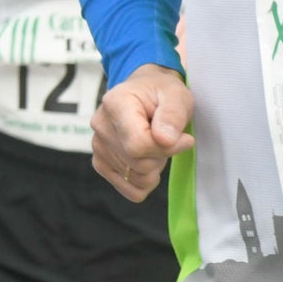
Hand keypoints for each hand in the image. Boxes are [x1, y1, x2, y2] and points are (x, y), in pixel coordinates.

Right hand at [91, 64, 193, 200]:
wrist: (145, 93)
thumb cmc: (160, 92)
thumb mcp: (176, 95)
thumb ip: (172, 115)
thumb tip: (164, 140)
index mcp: (115, 104)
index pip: (138, 145)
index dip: (167, 149)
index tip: (185, 139)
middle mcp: (100, 125)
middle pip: (138, 163)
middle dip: (162, 157)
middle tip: (167, 138)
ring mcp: (98, 146)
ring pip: (135, 178)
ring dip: (154, 168)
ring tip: (155, 145)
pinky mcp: (100, 162)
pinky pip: (128, 188)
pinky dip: (144, 181)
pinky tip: (148, 161)